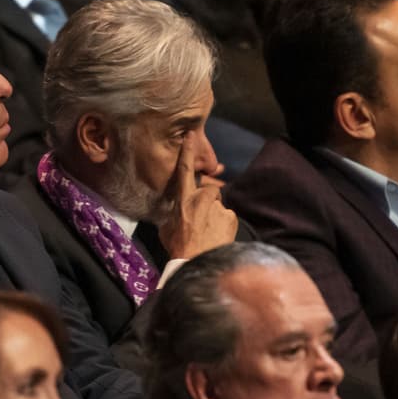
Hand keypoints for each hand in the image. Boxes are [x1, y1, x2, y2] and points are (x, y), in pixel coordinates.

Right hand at [158, 140, 236, 260]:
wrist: (197, 263)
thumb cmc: (178, 247)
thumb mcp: (166, 229)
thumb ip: (172, 215)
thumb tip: (172, 214)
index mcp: (184, 200)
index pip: (184, 171)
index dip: (188, 151)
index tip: (191, 135)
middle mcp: (202, 199)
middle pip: (209, 189)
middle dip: (207, 199)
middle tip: (202, 219)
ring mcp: (218, 207)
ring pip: (218, 205)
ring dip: (215, 215)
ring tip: (209, 233)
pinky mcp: (231, 217)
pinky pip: (227, 216)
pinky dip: (224, 224)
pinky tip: (217, 236)